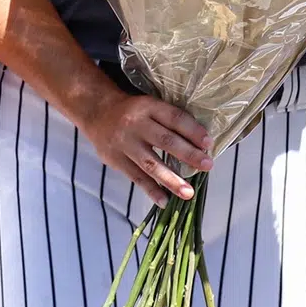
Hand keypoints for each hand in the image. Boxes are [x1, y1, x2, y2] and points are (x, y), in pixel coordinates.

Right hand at [68, 87, 210, 206]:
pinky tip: (164, 201)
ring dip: (171, 180)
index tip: (209, 144)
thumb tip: (200, 144)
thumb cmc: (133, 111)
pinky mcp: (115, 159)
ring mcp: (124, 143)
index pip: (174, 118)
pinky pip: (136, 177)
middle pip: (165, 140)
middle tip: (207, 166)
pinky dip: (151, 190)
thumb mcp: (149, 106)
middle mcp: (136, 124)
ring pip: (151, 163)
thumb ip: (169, 120)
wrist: (96, 112)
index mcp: (148, 107)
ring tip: (188, 193)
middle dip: (188, 154)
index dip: (192, 131)